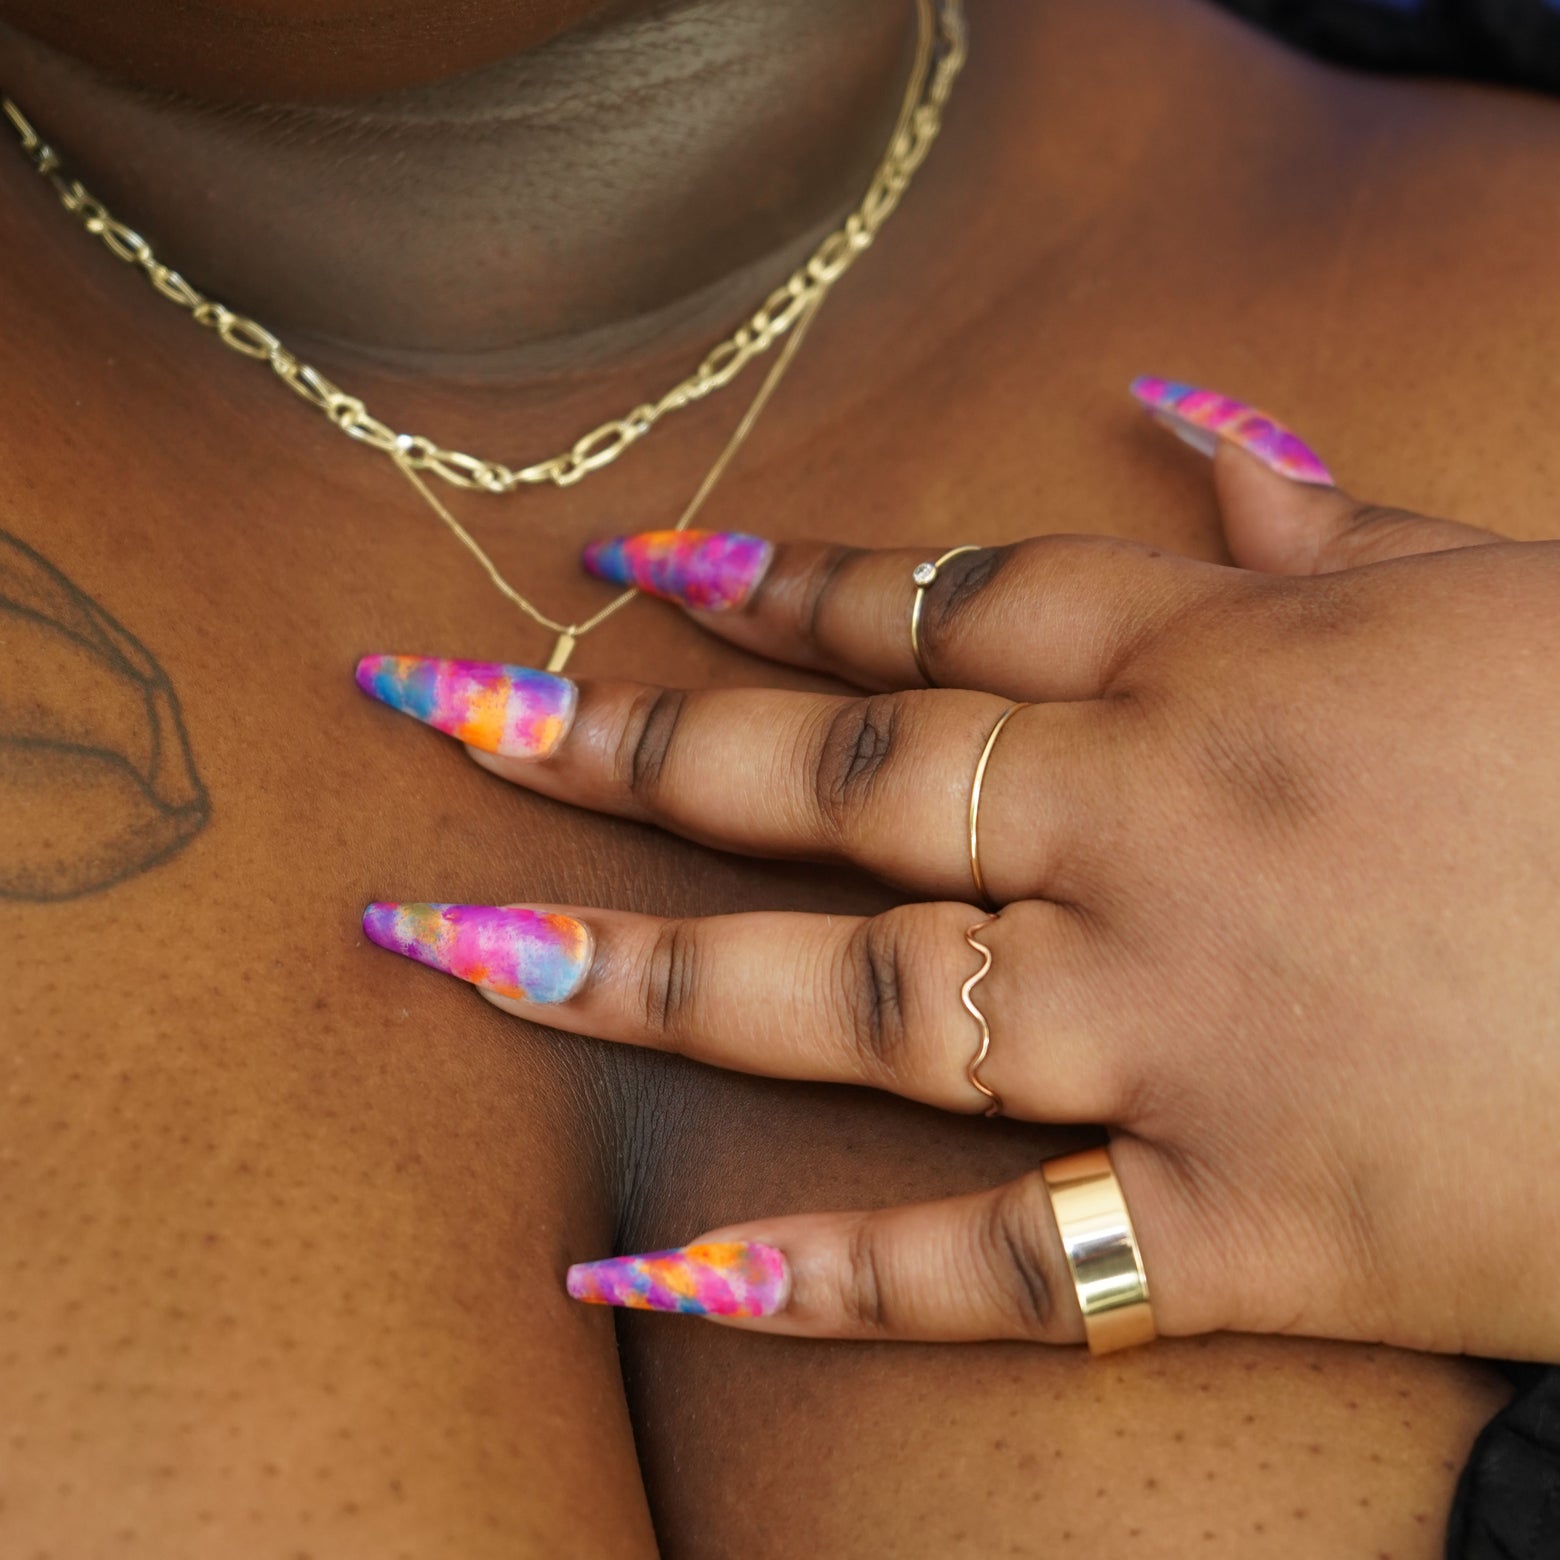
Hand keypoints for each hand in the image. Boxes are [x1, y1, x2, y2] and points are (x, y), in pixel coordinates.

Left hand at [356, 383, 1559, 1360]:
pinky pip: (1003, 1258)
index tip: (625, 570)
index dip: (772, 585)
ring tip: (450, 945)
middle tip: (445, 716)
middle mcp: (1160, 828)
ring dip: (636, 973)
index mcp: (1225, 668)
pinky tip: (649, 1276)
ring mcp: (1188, 1026)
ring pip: (857, 996)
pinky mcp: (1256, 1221)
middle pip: (838, 776)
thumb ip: (1316, 513)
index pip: (941, 606)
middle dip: (623, 742)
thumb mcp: (1490, 593)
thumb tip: (1195, 414)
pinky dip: (824, 1281)